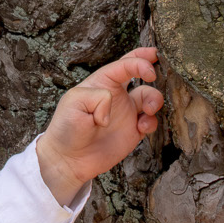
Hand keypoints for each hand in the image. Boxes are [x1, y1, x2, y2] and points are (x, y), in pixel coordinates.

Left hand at [35, 48, 162, 206]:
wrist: (69, 159)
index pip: (123, 65)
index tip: (150, 72)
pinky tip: (141, 128)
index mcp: (101, 83)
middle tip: (157, 69)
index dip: (139, 63)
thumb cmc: (66, 128)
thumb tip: (115, 104)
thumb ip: (98, 96)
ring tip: (149, 110)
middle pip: (137, 71)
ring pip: (149, 97)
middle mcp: (115, 95)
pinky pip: (150, 121)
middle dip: (150, 63)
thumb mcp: (74, 102)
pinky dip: (152, 122)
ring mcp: (126, 113)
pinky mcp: (133, 131)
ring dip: (155, 99)